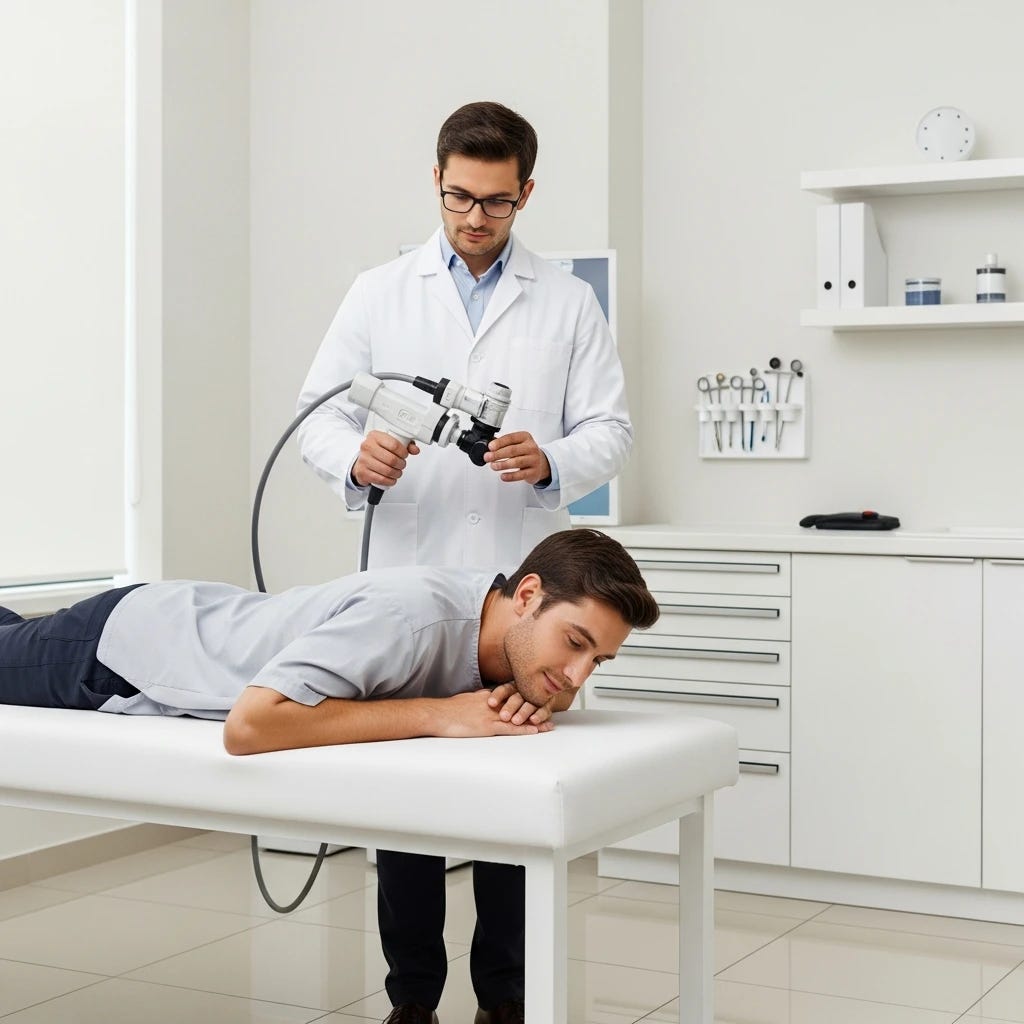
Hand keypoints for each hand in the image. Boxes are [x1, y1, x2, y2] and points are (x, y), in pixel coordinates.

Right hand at [351, 430, 418, 488]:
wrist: (362, 460)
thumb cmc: (378, 451)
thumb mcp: (390, 443)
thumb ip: (405, 444)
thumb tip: (415, 450)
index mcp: (375, 436)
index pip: (394, 444)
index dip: (403, 452)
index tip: (405, 455)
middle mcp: (367, 447)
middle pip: (391, 459)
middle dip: (401, 464)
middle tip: (402, 464)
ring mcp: (364, 460)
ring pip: (387, 470)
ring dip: (397, 473)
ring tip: (398, 472)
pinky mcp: (362, 472)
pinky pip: (381, 479)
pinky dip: (390, 481)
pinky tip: (392, 478)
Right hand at [434, 689, 550, 737]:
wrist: (436, 714)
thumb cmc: (448, 709)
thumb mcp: (466, 699)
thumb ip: (479, 699)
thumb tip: (486, 699)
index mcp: (488, 696)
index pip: (512, 694)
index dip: (527, 697)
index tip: (538, 700)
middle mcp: (493, 703)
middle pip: (520, 704)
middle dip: (536, 708)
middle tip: (550, 711)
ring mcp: (491, 714)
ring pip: (519, 716)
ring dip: (535, 721)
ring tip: (549, 725)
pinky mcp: (487, 727)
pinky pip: (509, 728)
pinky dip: (523, 729)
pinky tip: (534, 731)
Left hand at [484, 431, 551, 484]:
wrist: (540, 463)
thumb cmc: (525, 452)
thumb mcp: (518, 443)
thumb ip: (505, 444)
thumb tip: (489, 449)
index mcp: (525, 437)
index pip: (511, 438)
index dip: (499, 443)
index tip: (490, 447)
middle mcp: (531, 447)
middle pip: (512, 450)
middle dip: (497, 454)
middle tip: (488, 457)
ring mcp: (534, 460)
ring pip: (516, 462)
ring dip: (502, 465)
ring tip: (493, 466)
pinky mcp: (534, 472)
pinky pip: (520, 475)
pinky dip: (510, 476)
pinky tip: (503, 476)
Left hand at [486, 683, 555, 728]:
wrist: (547, 685)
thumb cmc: (519, 695)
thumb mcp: (505, 695)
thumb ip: (491, 696)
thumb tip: (475, 697)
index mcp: (514, 686)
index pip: (504, 689)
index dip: (497, 696)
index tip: (490, 703)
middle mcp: (525, 690)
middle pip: (517, 698)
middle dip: (510, 707)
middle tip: (503, 716)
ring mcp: (537, 697)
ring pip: (530, 704)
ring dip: (523, 713)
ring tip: (516, 721)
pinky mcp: (547, 704)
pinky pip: (544, 710)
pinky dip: (540, 715)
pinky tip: (535, 720)